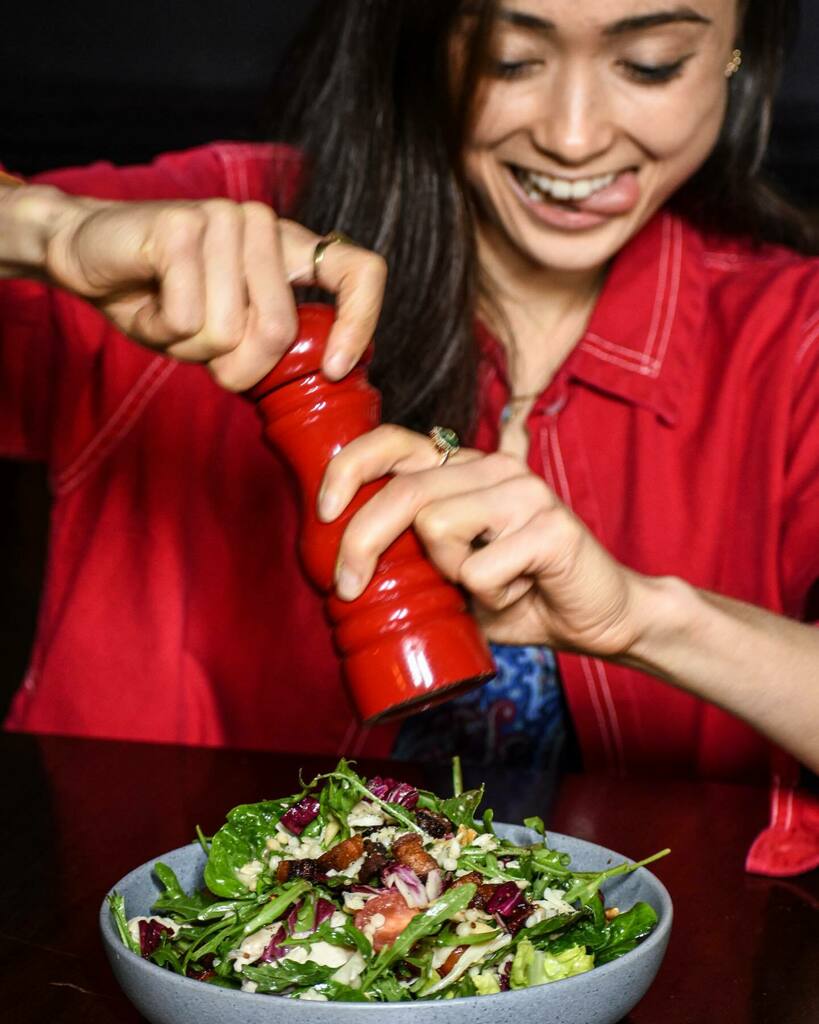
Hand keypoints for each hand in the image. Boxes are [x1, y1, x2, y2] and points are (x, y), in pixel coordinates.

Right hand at [39, 192, 385, 389]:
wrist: (85, 256)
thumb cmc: (161, 298)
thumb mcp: (227, 332)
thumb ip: (271, 343)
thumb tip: (327, 371)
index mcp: (289, 250)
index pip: (359, 272)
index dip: (359, 323)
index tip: (334, 369)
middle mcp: (264, 226)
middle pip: (277, 331)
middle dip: (234, 364)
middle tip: (199, 344)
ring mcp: (225, 218)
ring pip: (226, 331)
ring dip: (188, 345)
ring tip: (167, 311)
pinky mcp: (181, 225)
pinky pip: (186, 317)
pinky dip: (159, 328)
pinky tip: (147, 300)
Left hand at [319, 425, 643, 655]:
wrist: (599, 617)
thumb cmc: (519, 594)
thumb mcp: (451, 573)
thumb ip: (412, 554)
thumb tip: (341, 564)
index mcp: (463, 468)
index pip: (394, 440)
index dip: (349, 468)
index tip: (323, 513)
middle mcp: (492, 467)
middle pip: (404, 490)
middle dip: (361, 542)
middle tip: (348, 588)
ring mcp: (525, 491)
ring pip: (437, 526)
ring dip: (447, 575)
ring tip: (483, 586)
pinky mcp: (551, 526)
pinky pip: (480, 568)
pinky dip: (488, 597)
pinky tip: (516, 593)